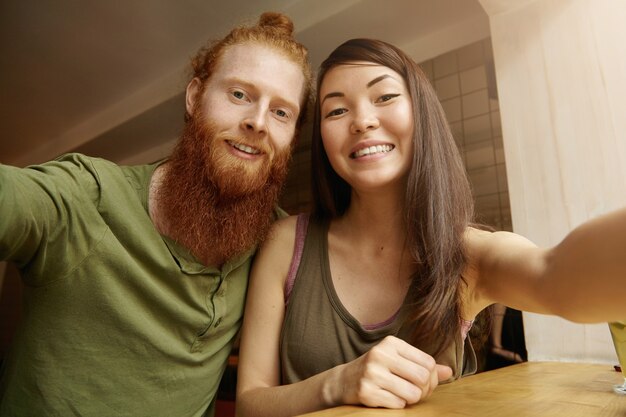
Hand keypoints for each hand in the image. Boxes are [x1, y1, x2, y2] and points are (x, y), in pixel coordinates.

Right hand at [337, 335, 452, 407]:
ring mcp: (372, 373)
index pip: (428, 362)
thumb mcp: (398, 360)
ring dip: (411, 399)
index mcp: (391, 343)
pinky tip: (386, 397)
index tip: (423, 381)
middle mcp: (380, 355)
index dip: (431, 377)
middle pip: (423, 378)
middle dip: (423, 390)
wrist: (344, 381)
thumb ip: (423, 365)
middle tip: (414, 391)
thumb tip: (449, 372)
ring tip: (400, 394)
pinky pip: (398, 404)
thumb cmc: (377, 369)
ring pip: (413, 393)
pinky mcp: (367, 392)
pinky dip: (397, 404)